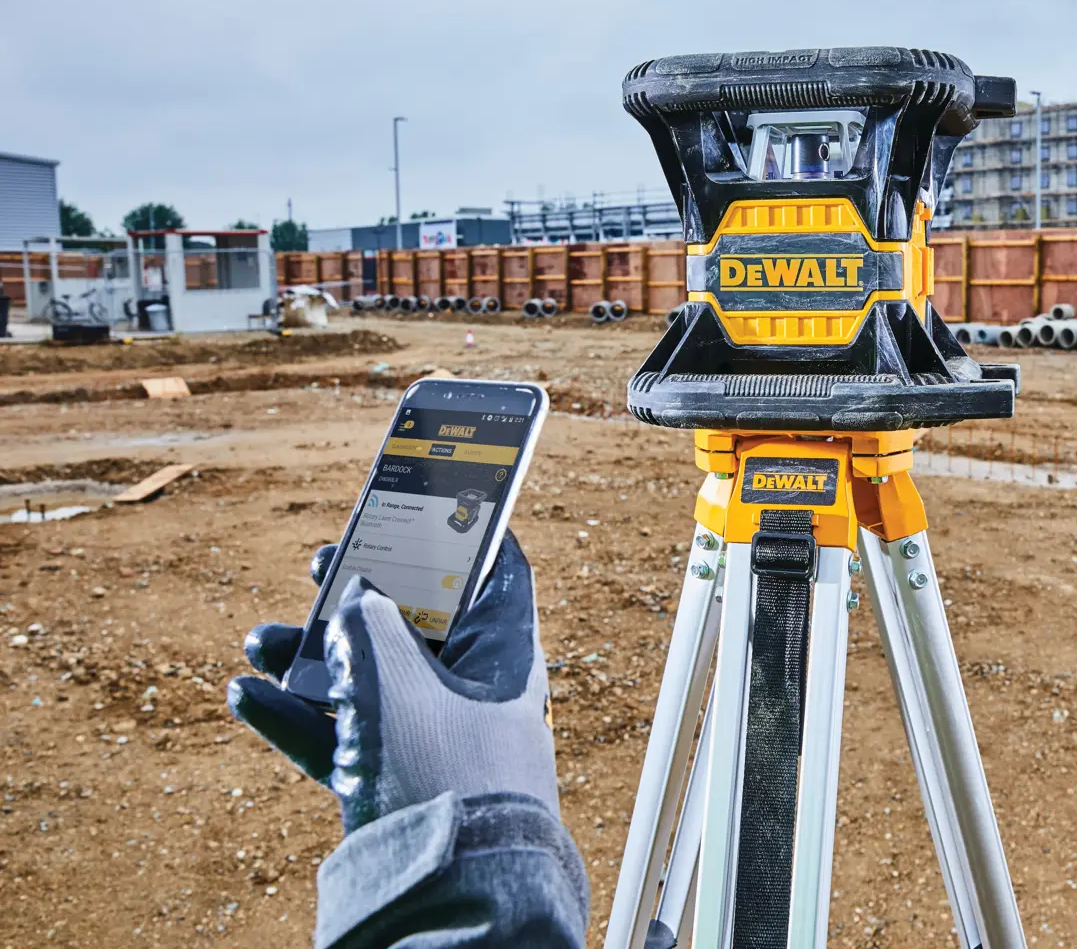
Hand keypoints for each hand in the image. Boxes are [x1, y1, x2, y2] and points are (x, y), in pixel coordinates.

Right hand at [227, 533, 558, 831]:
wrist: (447, 896)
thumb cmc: (441, 771)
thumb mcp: (398, 681)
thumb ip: (371, 626)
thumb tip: (359, 591)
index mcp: (505, 657)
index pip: (497, 577)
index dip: (463, 538)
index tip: (429, 505)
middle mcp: (475, 694)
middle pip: (417, 627)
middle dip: (360, 598)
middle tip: (321, 564)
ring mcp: (434, 743)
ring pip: (370, 682)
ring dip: (311, 659)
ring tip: (259, 641)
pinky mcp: (396, 786)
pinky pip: (344, 739)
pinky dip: (298, 719)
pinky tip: (247, 697)